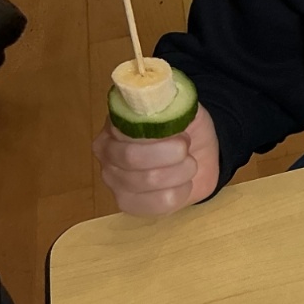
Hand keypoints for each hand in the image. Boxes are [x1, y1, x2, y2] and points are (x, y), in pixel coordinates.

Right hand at [93, 104, 220, 216]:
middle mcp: (106, 154)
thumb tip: (161, 99)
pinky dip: (182, 191)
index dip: (161, 134)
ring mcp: (115, 182)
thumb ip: (169, 102)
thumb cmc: (183, 129)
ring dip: (181, 172)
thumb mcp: (180, 108)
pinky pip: (160, 203)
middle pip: (134, 159)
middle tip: (187, 149)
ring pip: (150, 182)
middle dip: (171, 154)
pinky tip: (183, 183)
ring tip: (189, 164)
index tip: (183, 134)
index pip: (127, 131)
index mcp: (113, 125)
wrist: (197, 155)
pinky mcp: (130, 204)